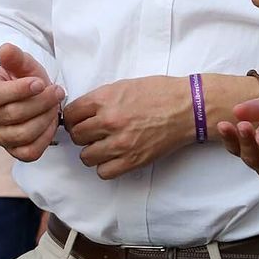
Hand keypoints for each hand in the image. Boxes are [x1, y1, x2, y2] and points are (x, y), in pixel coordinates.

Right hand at [0, 43, 65, 162]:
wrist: (31, 97)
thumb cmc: (26, 79)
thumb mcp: (23, 64)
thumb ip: (15, 57)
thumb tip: (4, 49)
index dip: (21, 90)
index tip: (41, 82)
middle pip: (14, 114)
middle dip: (41, 102)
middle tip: (57, 91)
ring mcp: (1, 136)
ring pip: (23, 134)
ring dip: (45, 119)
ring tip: (55, 106)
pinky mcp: (14, 151)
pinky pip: (29, 152)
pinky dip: (44, 139)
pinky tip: (51, 123)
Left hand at [63, 75, 191, 179]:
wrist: (187, 107)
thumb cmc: (160, 93)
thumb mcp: (124, 85)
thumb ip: (101, 99)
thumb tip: (82, 111)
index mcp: (105, 99)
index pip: (71, 114)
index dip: (72, 118)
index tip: (78, 120)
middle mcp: (109, 121)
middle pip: (76, 136)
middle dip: (82, 134)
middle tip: (93, 133)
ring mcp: (120, 143)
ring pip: (86, 156)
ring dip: (92, 151)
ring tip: (104, 145)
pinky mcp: (133, 160)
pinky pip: (104, 172)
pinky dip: (105, 166)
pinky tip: (114, 157)